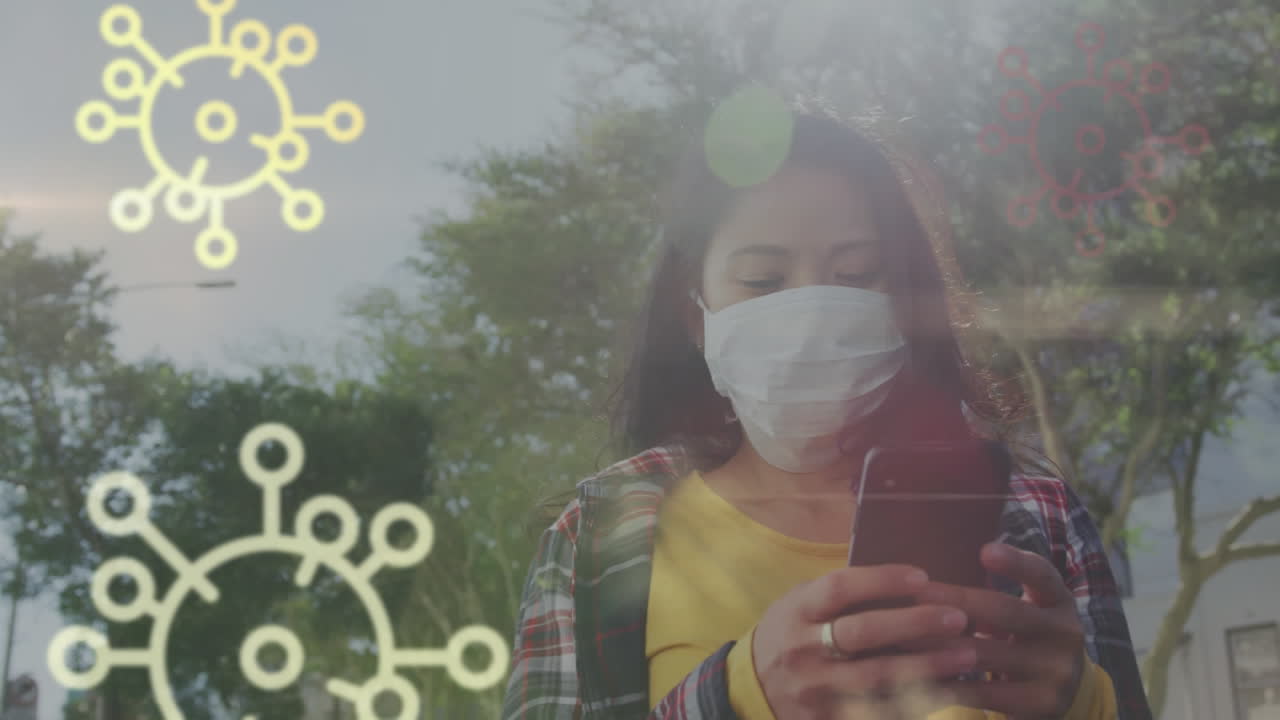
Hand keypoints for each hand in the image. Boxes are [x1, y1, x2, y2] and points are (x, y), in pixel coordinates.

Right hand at [751, 564, 978, 719]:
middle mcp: (804, 648)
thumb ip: (840, 595)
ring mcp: (815, 689)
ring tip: (967, 655)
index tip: (923, 576)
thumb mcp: (801, 604)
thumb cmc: (791, 635)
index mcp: (798, 610)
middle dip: (915, 623)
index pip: (840, 588)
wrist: (752, 690)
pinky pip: (877, 712)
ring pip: (877, 678)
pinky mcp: (826, 719)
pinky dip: (914, 703)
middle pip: (863, 632)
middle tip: (959, 617)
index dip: (882, 580)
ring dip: (927, 666)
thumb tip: (906, 580)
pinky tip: (947, 693)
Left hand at [918, 543, 1085, 717]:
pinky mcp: (1040, 704)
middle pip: (1007, 612)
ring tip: (905, 636)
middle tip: (917, 595)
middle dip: (958, 602)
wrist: (1069, 692)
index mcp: (1059, 600)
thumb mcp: (1027, 610)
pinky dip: (949, 684)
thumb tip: (923, 580)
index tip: (985, 551)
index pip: (1042, 574)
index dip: (1015, 563)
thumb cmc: (1029, 638)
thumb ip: (992, 597)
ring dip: (942, 645)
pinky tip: (919, 675)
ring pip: (988, 654)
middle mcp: (1064, 633)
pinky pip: (985, 692)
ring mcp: (1055, 671)